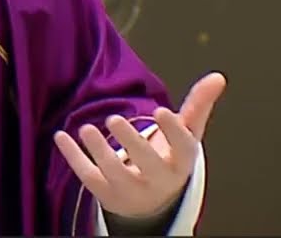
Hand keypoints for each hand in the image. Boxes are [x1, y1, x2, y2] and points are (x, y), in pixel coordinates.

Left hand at [54, 72, 226, 220]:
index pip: (182, 150)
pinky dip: (73, 158)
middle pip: (148, 165)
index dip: (172, 133)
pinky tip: (61, 136)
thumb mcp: (186, 135)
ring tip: (87, 128)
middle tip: (114, 119)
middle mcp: (158, 181)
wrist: (153, 204)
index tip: (162, 111)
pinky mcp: (105, 193)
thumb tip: (218, 77)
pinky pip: (88, 178)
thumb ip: (198, 106)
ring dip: (99, 152)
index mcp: (180, 163)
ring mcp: (130, 190)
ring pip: (115, 174)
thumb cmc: (169, 160)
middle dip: (132, 143)